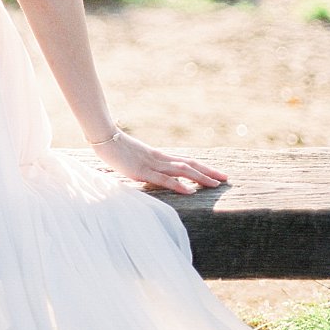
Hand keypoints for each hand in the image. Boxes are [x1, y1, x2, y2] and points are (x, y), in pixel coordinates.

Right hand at [91, 131, 227, 193]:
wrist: (103, 138)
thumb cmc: (114, 149)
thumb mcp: (133, 158)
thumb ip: (144, 164)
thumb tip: (151, 172)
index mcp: (158, 156)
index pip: (186, 161)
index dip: (203, 167)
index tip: (217, 173)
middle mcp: (159, 159)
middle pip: (189, 164)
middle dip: (208, 172)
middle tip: (226, 179)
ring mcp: (152, 165)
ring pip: (182, 171)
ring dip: (200, 177)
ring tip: (215, 185)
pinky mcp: (142, 172)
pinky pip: (164, 179)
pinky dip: (179, 185)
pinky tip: (190, 191)